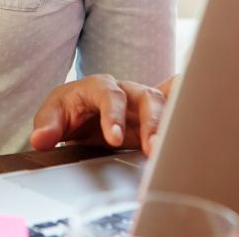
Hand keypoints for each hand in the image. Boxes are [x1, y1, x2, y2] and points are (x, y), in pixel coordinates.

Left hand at [29, 74, 178, 154]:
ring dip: (167, 127)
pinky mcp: (153, 117)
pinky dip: (188, 108)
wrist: (79, 110)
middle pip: (145, 97)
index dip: (113, 116)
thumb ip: (47, 127)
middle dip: (151, 121)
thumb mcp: (52, 116)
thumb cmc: (68, 109)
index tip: (114, 139)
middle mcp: (125, 90)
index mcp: (99, 86)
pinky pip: (177, 105)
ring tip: (166, 152)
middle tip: (152, 148)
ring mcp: (142, 102)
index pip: (110, 96)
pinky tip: (199, 122)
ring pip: (163, 105)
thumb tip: (40, 140)